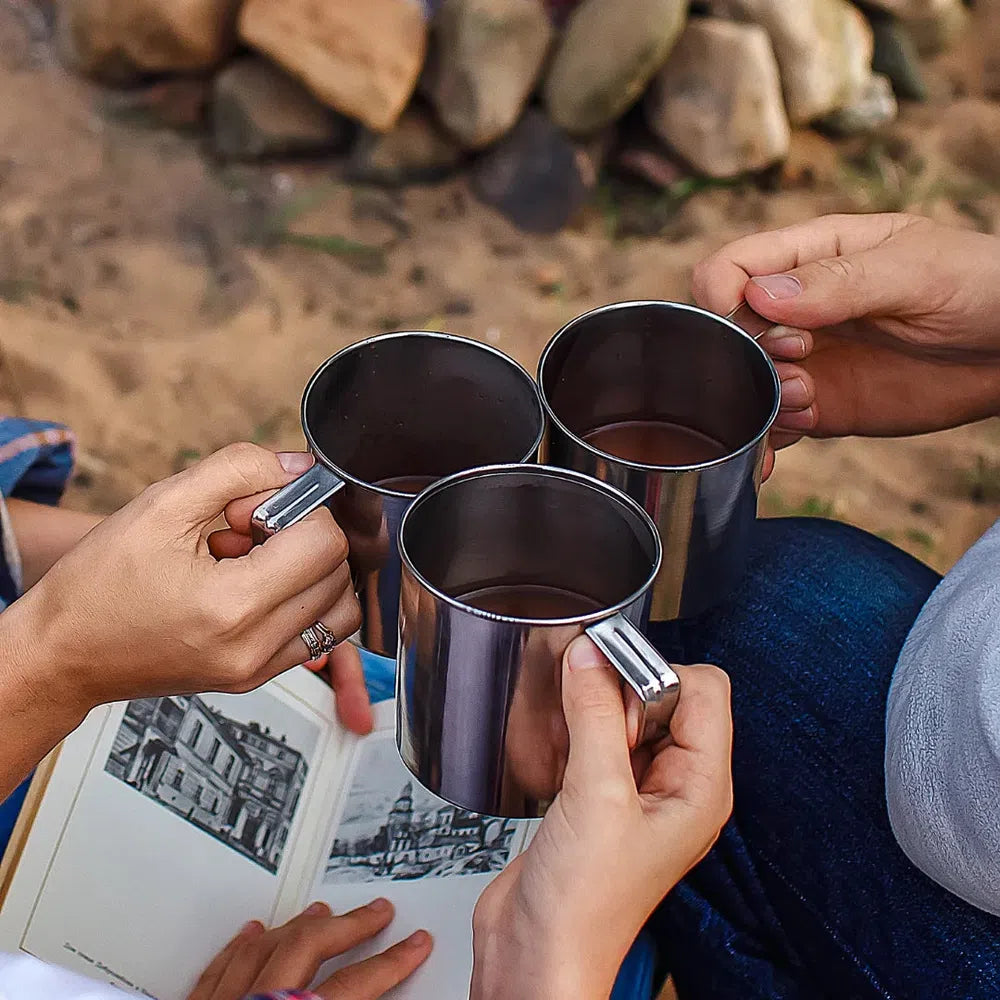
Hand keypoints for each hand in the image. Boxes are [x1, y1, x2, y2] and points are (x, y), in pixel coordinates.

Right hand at [5, 443, 361, 721]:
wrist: (62, 653)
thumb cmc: (99, 585)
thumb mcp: (162, 504)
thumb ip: (239, 470)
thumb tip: (299, 465)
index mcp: (233, 606)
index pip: (325, 543)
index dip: (299, 511)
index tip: (255, 510)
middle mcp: (254, 647)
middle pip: (338, 573)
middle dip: (304, 538)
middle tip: (248, 532)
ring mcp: (258, 669)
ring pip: (339, 608)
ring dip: (311, 573)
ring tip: (255, 561)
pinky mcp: (255, 677)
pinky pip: (317, 635)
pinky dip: (303, 602)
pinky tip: (254, 586)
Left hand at [188, 900, 431, 999]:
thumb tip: (377, 996)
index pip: (355, 985)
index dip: (391, 962)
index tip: (415, 946)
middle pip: (308, 947)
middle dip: (349, 926)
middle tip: (378, 913)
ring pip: (262, 947)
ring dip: (298, 925)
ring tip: (322, 910)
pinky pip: (217, 968)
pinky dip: (239, 946)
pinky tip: (250, 931)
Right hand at [471, 638, 731, 999]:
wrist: (538, 954)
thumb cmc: (585, 908)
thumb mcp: (595, 797)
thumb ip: (594, 716)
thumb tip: (589, 655)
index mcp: (702, 786)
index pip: (703, 688)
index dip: (657, 673)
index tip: (609, 678)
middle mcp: (677, 785)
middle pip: (665, 695)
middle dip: (621, 692)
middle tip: (588, 718)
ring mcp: (638, 791)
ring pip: (628, 714)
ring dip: (594, 711)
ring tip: (571, 740)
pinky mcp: (601, 796)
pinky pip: (598, 737)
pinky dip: (576, 730)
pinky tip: (558, 752)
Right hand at [693, 213, 999, 452]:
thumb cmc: (981, 286)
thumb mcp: (915, 271)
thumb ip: (839, 283)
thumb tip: (761, 297)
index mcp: (811, 256)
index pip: (730, 267)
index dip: (721, 295)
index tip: (748, 321)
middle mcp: (796, 310)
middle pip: (726, 331)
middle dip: (744, 353)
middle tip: (801, 358)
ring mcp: (806, 361)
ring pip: (741, 383)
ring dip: (757, 398)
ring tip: (808, 398)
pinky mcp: (822, 405)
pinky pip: (771, 424)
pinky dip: (763, 440)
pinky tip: (784, 443)